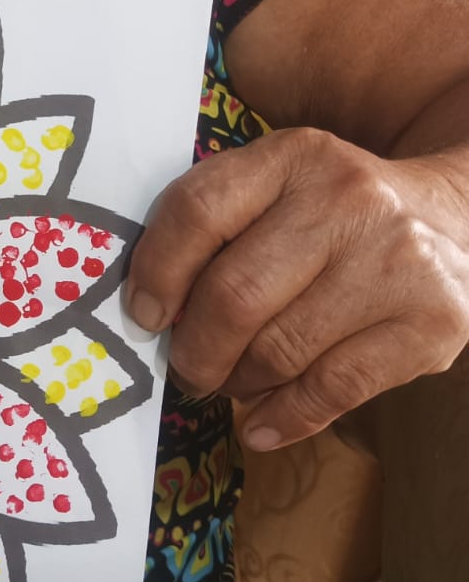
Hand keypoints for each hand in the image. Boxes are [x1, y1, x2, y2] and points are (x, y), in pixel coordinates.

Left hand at [126, 127, 468, 449]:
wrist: (455, 217)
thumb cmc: (336, 212)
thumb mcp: (279, 185)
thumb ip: (216, 224)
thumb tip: (148, 308)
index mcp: (294, 156)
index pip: (200, 211)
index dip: (157, 272)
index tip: (144, 314)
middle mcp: (348, 200)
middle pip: (236, 294)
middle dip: (195, 349)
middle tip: (188, 368)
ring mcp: (397, 262)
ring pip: (280, 350)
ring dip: (238, 383)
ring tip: (232, 383)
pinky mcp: (431, 324)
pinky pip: (334, 389)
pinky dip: (284, 417)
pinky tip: (261, 425)